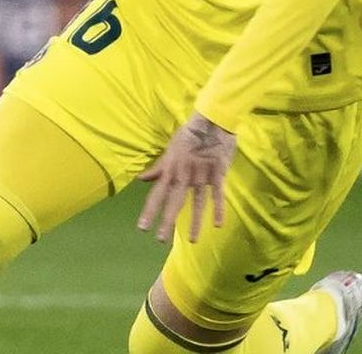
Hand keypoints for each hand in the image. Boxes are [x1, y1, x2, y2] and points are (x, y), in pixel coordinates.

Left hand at [135, 112, 236, 244]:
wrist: (211, 121)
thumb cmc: (189, 135)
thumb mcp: (170, 150)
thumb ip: (159, 167)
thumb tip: (142, 179)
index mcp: (170, 169)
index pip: (157, 194)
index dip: (150, 211)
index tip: (142, 228)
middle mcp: (184, 175)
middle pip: (174, 201)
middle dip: (167, 221)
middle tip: (161, 240)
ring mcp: (201, 175)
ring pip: (197, 202)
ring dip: (195, 222)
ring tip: (193, 240)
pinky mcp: (218, 173)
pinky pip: (218, 194)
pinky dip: (219, 209)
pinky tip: (218, 225)